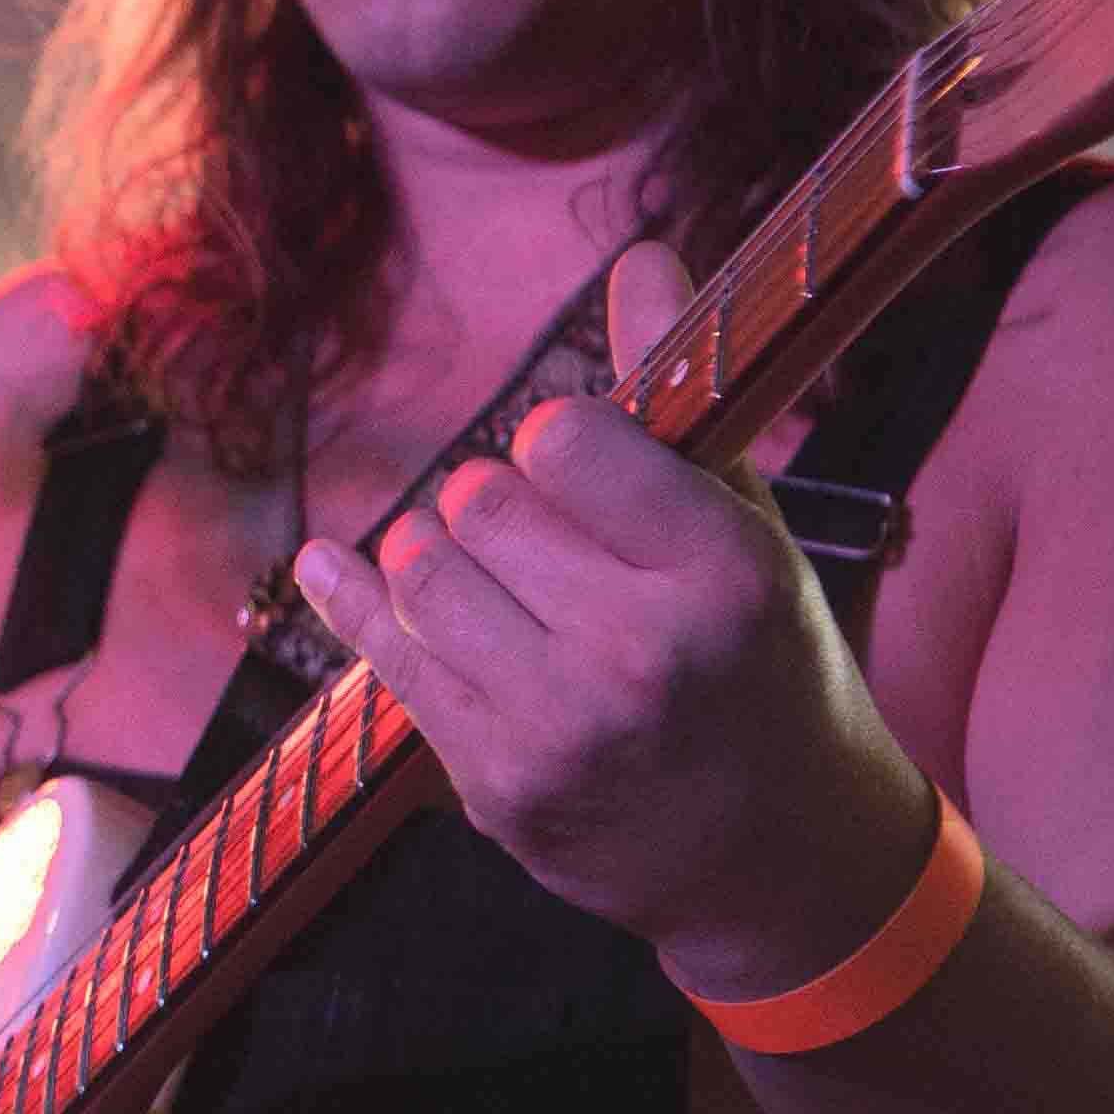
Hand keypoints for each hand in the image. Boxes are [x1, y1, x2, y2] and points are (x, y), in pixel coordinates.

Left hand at [285, 239, 934, 993]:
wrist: (780, 858)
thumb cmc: (765, 664)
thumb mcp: (752, 529)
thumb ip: (680, 397)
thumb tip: (638, 255)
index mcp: (725, 575)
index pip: (566, 439)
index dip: (556, 440)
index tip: (572, 460)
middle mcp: (645, 655)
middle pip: (480, 503)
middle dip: (492, 500)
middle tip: (534, 533)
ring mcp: (563, 730)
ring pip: (424, 574)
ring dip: (435, 553)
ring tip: (483, 570)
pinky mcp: (498, 787)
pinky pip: (387, 661)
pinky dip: (358, 600)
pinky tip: (333, 566)